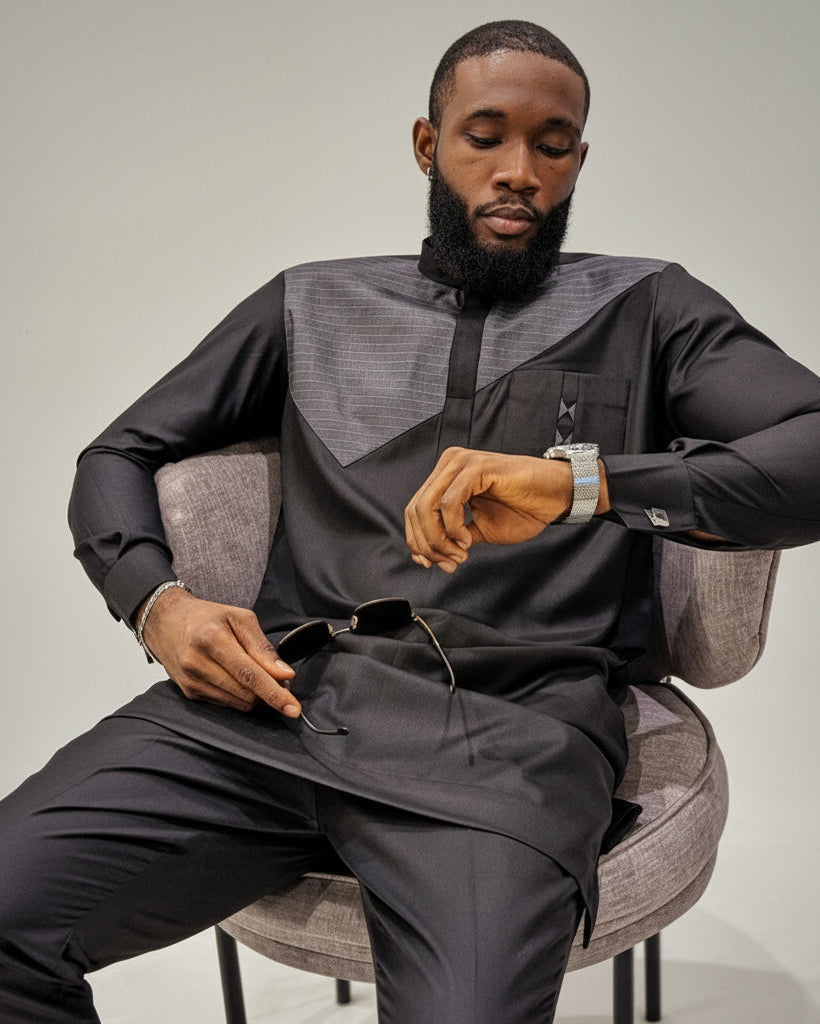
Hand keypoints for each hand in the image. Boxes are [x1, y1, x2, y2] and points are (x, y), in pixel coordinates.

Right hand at [140, 585, 300, 716]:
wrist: (166, 622)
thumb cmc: (207, 617)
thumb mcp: (239, 618)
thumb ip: (263, 647)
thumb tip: (284, 675)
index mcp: (212, 639)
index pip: (249, 675)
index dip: (274, 694)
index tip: (293, 708)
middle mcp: (198, 664)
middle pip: (246, 693)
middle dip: (270, 694)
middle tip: (281, 682)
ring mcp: (192, 682)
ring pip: (238, 703)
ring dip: (257, 697)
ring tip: (260, 678)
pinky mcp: (190, 693)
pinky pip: (226, 704)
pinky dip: (241, 697)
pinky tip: (242, 682)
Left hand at [404, 447, 593, 572]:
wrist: (557, 496)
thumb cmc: (524, 508)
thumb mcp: (480, 529)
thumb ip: (452, 538)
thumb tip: (426, 557)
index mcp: (447, 476)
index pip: (414, 509)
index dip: (417, 541)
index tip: (431, 564)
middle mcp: (449, 464)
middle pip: (415, 509)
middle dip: (428, 544)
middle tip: (449, 562)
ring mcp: (462, 463)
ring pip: (426, 506)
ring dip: (439, 539)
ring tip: (460, 553)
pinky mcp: (477, 468)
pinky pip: (449, 503)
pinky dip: (453, 528)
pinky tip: (468, 540)